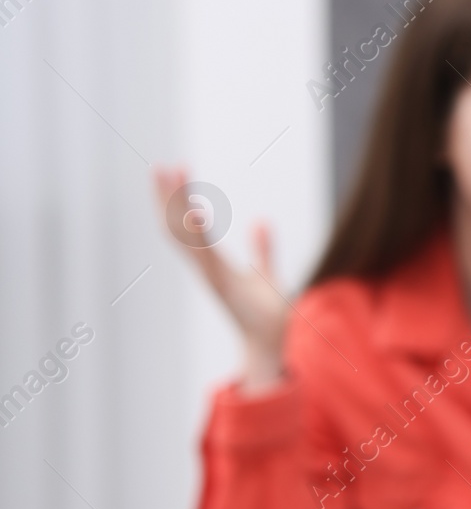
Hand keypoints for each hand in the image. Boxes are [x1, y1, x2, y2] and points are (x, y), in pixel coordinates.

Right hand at [152, 166, 289, 392]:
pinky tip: (196, 211)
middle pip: (178, 227)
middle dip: (168, 197)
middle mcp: (206, 268)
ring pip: (187, 236)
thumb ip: (262, 249)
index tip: (176, 169)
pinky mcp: (224, 286)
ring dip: (179, 206)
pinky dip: (199, 235)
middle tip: (160, 165)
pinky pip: (206, 256)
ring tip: (172, 175)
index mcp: (212, 263)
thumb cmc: (266, 314)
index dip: (179, 199)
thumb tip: (261, 220)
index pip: (188, 226)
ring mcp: (212, 276)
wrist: (271, 343)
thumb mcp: (267, 274)